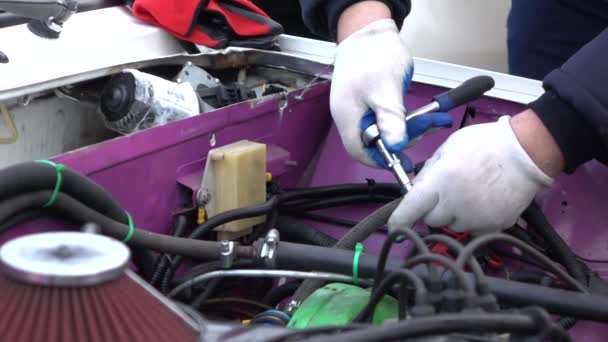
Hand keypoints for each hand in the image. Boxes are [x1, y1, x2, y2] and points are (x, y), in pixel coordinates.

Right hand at [331, 16, 412, 167]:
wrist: (369, 30)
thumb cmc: (372, 56)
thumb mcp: (385, 89)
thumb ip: (390, 120)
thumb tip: (397, 147)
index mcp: (348, 117)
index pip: (360, 151)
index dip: (381, 159)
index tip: (403, 159)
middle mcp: (351, 116)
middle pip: (374, 142)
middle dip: (402, 140)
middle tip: (427, 129)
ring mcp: (361, 109)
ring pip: (384, 130)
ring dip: (409, 128)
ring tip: (433, 120)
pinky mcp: (371, 102)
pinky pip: (388, 118)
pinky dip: (406, 118)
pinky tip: (424, 115)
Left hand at [388, 114, 557, 234]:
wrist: (526, 152)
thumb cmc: (484, 144)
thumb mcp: (447, 148)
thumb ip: (428, 172)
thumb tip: (415, 190)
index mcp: (440, 182)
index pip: (410, 210)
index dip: (398, 220)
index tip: (393, 226)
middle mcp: (455, 204)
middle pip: (431, 220)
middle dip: (433, 209)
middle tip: (446, 192)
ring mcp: (476, 218)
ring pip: (452, 225)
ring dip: (454, 213)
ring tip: (470, 191)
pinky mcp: (493, 227)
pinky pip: (473, 228)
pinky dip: (474, 218)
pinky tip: (484, 199)